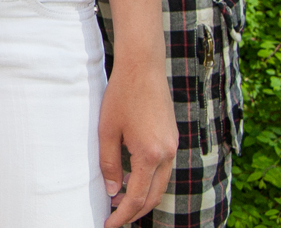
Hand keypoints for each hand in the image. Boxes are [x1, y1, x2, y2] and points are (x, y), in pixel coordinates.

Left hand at [99, 53, 176, 226]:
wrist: (143, 68)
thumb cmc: (121, 96)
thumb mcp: (107, 131)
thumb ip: (109, 164)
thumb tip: (113, 192)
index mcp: (150, 155)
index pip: (136, 198)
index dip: (122, 216)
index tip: (108, 225)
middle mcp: (167, 155)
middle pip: (153, 197)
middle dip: (134, 212)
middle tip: (113, 219)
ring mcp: (172, 147)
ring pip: (160, 184)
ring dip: (142, 197)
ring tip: (119, 202)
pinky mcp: (172, 139)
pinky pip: (162, 170)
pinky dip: (148, 181)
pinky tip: (132, 180)